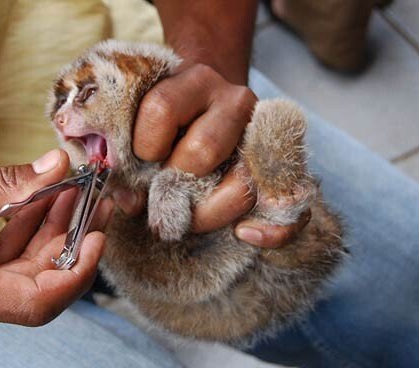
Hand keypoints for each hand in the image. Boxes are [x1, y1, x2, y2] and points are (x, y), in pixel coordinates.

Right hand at [0, 150, 112, 351]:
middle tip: (92, 199)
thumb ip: (3, 183)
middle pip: (33, 286)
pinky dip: (17, 244)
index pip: (38, 301)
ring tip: (69, 194)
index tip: (98, 233)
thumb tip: (55, 167)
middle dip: (67, 240)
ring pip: (16, 280)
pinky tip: (36, 209)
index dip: (77, 269)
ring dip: (44, 238)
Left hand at [113, 0, 308, 248]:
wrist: (210, 103)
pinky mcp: (284, 165)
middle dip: (175, 182)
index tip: (140, 159)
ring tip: (190, 213)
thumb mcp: (144, 121)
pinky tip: (245, 234)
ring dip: (208, 211)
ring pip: (240, 184)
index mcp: (192, 81)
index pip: (161, 109)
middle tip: (164, 191)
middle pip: (202, 151)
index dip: (143, 146)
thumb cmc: (169, 122)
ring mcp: (264, 136)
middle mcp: (234, 100)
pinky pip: (290, 207)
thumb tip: (127, 201)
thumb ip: (129, 155)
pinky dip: (271, 230)